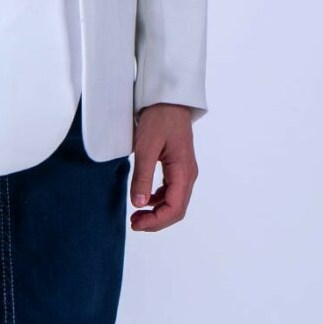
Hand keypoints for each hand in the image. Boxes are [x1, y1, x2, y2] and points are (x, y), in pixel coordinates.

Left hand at [129, 104, 198, 231]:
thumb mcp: (146, 147)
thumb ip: (143, 176)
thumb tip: (139, 204)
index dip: (156, 222)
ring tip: (137, 215)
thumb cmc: (159, 119)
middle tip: (134, 223)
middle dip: (156, 221)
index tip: (136, 223)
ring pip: (174, 202)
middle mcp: (188, 175)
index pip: (175, 208)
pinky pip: (171, 192)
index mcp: (184, 172)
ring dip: (157, 213)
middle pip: (176, 209)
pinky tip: (144, 200)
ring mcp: (184, 172)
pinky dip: (158, 201)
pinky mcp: (177, 167)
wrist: (168, 100)